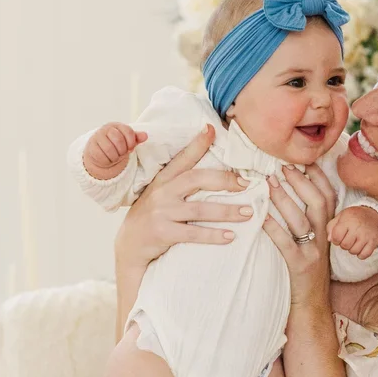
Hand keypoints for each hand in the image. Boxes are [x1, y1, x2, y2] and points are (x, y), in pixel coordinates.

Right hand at [84, 122, 147, 179]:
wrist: (100, 151)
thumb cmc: (116, 144)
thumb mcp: (128, 141)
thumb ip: (136, 138)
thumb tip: (145, 135)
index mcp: (117, 126)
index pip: (128, 131)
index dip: (131, 142)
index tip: (130, 148)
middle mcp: (106, 129)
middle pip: (119, 140)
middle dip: (123, 150)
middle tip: (122, 153)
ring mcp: (97, 137)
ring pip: (109, 149)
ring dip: (115, 157)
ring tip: (115, 156)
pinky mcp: (91, 147)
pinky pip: (101, 157)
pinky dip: (107, 161)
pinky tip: (108, 159)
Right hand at [114, 124, 250, 273]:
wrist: (129, 246)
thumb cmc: (151, 217)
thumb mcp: (159, 194)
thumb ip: (178, 184)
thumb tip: (212, 175)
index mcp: (163, 180)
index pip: (183, 158)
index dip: (197, 144)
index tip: (212, 130)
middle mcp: (162, 193)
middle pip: (196, 179)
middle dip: (224, 180)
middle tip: (247, 184)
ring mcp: (162, 212)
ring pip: (200, 209)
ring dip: (227, 211)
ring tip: (249, 213)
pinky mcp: (163, 233)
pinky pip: (194, 233)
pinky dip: (214, 235)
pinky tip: (231, 236)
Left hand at [263, 164, 336, 308]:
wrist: (312, 307)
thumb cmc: (306, 272)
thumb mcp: (313, 244)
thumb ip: (306, 222)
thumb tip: (287, 195)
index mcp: (328, 229)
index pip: (328, 196)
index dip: (318, 176)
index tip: (304, 159)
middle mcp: (325, 237)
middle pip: (318, 201)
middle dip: (300, 181)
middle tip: (282, 166)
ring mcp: (314, 252)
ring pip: (302, 219)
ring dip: (285, 198)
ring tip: (269, 183)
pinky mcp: (300, 265)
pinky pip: (286, 242)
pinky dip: (273, 227)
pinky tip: (260, 215)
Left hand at [327, 206, 377, 259]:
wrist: (374, 215)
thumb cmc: (354, 217)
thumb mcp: (341, 216)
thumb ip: (331, 226)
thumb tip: (329, 239)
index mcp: (347, 219)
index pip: (336, 237)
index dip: (335, 239)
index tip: (339, 236)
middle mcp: (357, 227)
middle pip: (345, 246)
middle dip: (344, 244)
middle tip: (348, 238)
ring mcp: (366, 235)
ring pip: (354, 251)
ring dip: (352, 249)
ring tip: (355, 242)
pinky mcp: (374, 241)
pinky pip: (364, 255)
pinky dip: (361, 254)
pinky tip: (361, 247)